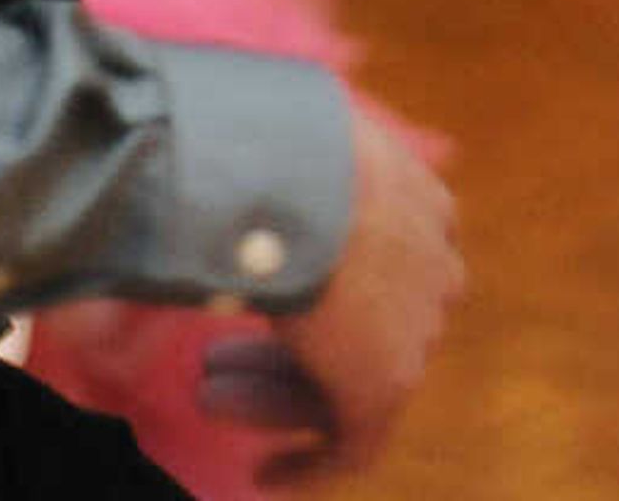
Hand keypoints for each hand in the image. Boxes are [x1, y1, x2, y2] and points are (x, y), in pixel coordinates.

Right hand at [212, 102, 462, 482]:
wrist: (293, 183)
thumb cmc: (262, 150)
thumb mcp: (268, 153)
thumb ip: (249, 183)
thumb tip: (188, 187)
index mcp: (413, 190)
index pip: (380, 250)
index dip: (317, 285)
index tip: (259, 300)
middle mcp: (430, 258)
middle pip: (364, 315)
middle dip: (284, 341)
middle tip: (211, 358)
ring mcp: (418, 325)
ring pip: (350, 375)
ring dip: (278, 394)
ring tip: (208, 396)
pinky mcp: (390, 384)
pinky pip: (355, 442)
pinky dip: (311, 462)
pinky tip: (265, 473)